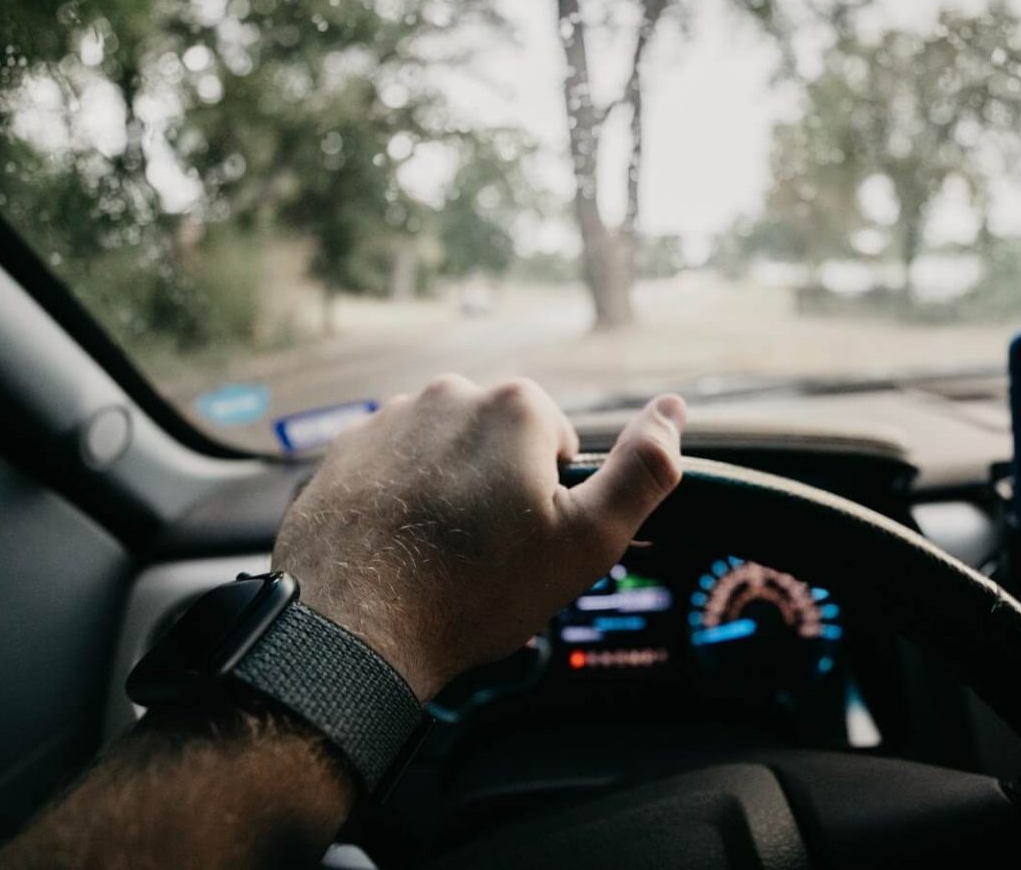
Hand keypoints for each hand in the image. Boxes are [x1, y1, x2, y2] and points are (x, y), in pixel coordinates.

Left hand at [273, 374, 686, 699]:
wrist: (353, 626)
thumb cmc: (476, 590)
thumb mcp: (587, 541)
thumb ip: (642, 471)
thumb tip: (675, 410)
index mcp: (516, 405)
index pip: (557, 443)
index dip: (552, 499)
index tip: (528, 543)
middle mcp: (449, 393)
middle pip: (499, 443)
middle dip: (499, 489)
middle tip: (484, 556)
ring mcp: (390, 418)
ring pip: (445, 454)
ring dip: (449, 492)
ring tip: (437, 556)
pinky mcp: (345, 450)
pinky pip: (393, 468)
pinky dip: (400, 499)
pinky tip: (397, 548)